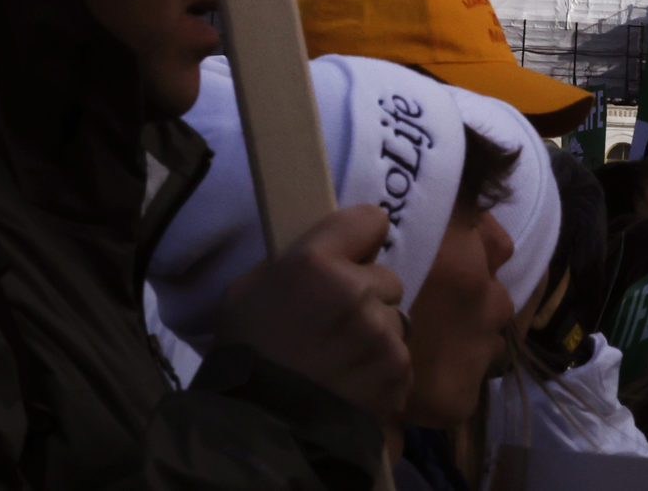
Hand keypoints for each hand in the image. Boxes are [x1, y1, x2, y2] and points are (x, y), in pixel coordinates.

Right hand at [214, 203, 410, 418]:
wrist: (261, 428)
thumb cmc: (247, 353)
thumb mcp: (249, 289)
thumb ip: (295, 262)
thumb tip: (325, 253)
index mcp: (316, 261)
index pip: (370, 219)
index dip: (359, 239)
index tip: (349, 256)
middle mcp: (356, 291)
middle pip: (385, 278)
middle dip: (366, 296)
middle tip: (333, 324)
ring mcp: (381, 332)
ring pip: (395, 320)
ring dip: (375, 336)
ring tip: (340, 360)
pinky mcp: (397, 370)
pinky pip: (400, 357)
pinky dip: (381, 370)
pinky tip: (352, 382)